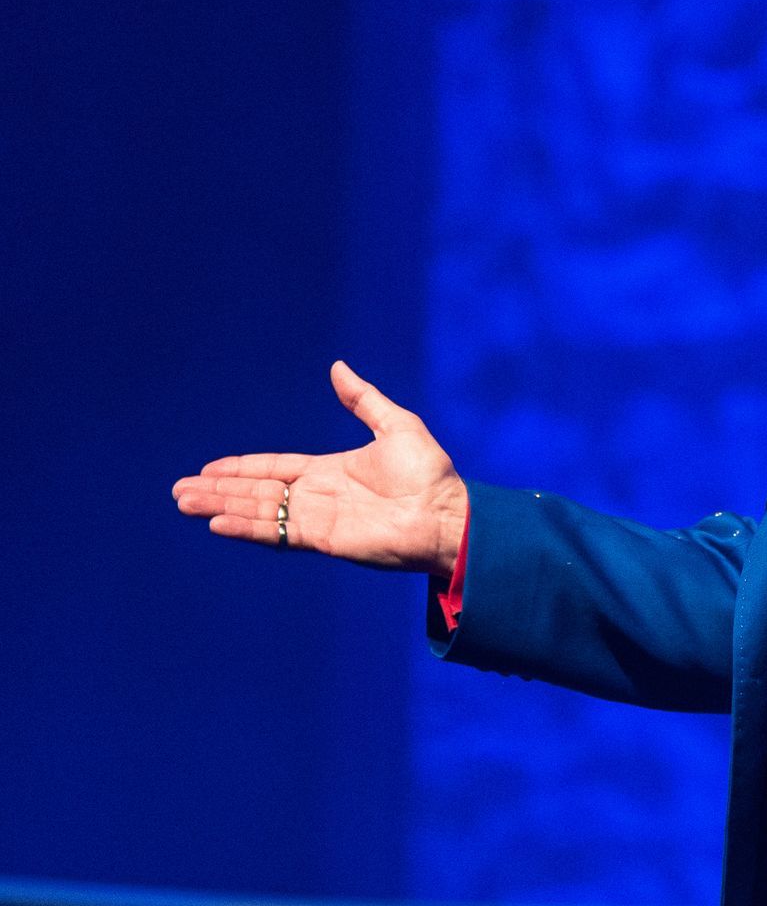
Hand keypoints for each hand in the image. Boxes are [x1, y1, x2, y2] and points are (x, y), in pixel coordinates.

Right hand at [172, 360, 468, 575]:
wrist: (449, 514)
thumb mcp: (396, 426)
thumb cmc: (430, 475)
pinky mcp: (322, 538)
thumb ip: (363, 400)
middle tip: (179, 490)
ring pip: (257, 511)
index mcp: (329, 471)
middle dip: (218, 490)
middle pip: (256, 491)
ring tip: (185, 503)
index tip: (208, 468)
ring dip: (220, 506)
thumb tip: (338, 367)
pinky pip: (276, 532)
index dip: (241, 468)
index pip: (273, 468)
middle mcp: (316, 496)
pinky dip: (246, 527)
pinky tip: (218, 523)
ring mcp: (316, 519)